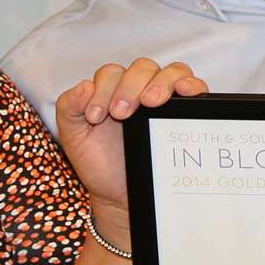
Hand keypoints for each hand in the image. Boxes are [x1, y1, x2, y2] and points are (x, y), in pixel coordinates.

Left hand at [55, 59, 207, 212]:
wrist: (120, 196)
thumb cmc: (99, 163)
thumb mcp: (74, 136)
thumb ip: (69, 107)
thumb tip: (85, 85)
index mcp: (113, 90)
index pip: (112, 72)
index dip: (103, 89)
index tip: (96, 116)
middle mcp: (141, 90)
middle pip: (143, 68)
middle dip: (130, 86)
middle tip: (121, 113)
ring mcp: (166, 100)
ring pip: (171, 72)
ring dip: (160, 83)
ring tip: (150, 102)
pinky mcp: (185, 113)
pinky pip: (196, 88)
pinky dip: (192, 85)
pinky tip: (184, 92)